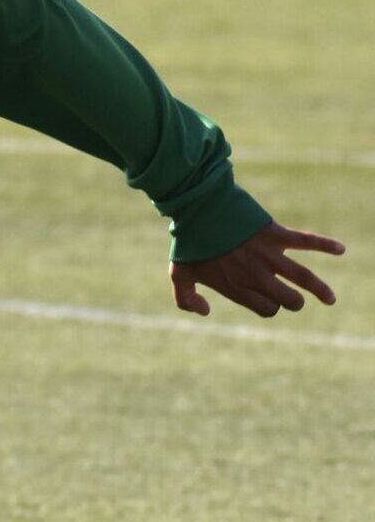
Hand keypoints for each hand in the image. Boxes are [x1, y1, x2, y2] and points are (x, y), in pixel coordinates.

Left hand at [170, 222, 344, 316]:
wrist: (196, 210)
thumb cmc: (188, 243)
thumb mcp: (179, 274)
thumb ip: (186, 299)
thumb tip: (206, 311)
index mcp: (237, 287)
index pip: (267, 309)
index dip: (270, 307)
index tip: (267, 301)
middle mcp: (257, 275)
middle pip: (288, 299)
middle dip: (293, 302)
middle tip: (294, 299)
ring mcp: (269, 255)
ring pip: (304, 278)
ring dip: (321, 290)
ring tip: (330, 300)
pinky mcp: (276, 234)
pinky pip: (307, 241)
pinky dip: (326, 244)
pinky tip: (341, 249)